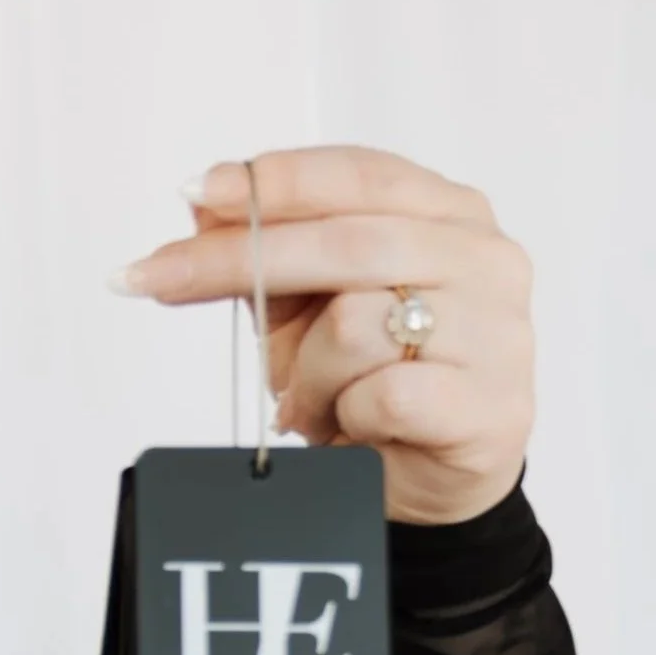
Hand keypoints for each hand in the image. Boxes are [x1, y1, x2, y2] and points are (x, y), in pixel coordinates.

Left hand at [110, 145, 534, 524]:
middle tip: (158, 280)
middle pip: (345, 243)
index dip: (274, 182)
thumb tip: (200, 210)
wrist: (427, 478)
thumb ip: (264, 255)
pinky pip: (383, 395)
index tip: (194, 194)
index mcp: (447, 214)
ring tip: (313, 401)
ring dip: (304, 375)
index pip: (356, 177)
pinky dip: (344, 416)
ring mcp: (497, 331)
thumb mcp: (303, 310)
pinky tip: (353, 427)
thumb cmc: (369, 380)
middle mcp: (484, 258)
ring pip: (354, 326)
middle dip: (239, 262)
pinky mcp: (491, 404)